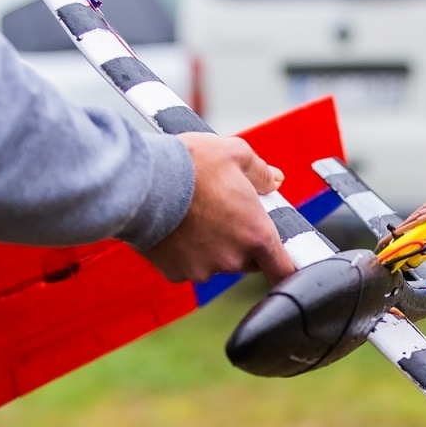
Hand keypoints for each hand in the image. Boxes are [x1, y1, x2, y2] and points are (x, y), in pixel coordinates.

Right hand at [142, 133, 296, 284]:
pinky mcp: (176, 273)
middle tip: (225, 215)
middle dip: (242, 243)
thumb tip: (274, 180)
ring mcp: (204, 270)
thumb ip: (261, 172)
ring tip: (193, 214)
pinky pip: (187, 265)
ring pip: (215, 263)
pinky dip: (183, 251)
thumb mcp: (235, 153)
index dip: (285, 265)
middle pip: (248, 261)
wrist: (140, 181)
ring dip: (210, 246)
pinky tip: (174, 226)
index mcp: (256, 234)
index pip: (284, 269)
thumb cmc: (190, 164)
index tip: (281, 258)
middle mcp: (233, 259)